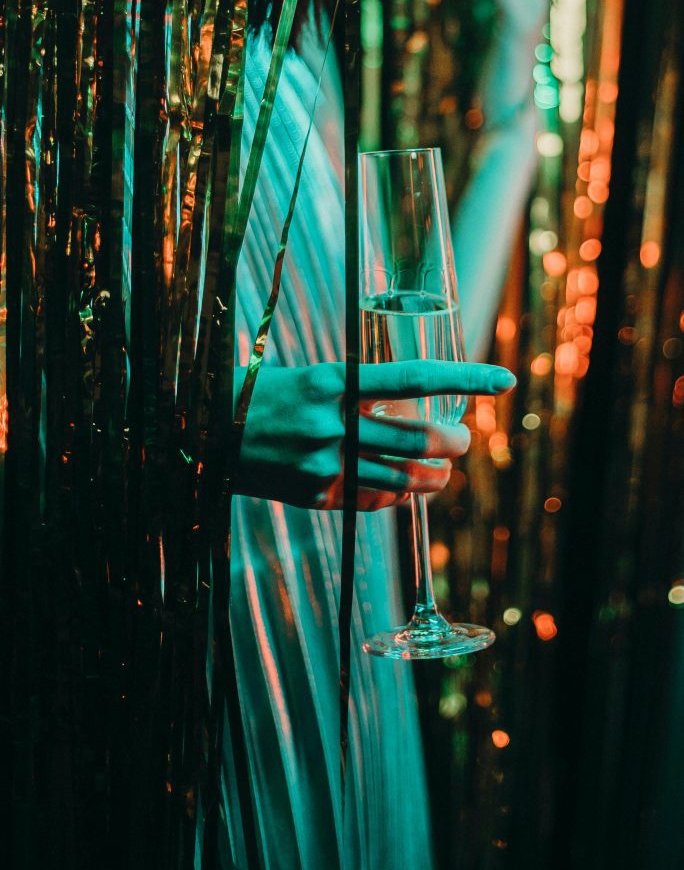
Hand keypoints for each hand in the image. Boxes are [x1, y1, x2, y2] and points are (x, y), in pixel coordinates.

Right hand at [234, 360, 515, 510]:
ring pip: (402, 477)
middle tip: (463, 439)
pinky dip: (395, 497)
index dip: (466, 378)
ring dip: (433, 477)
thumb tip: (408, 406)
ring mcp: (324, 464)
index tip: (504, 379)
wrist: (200, 434)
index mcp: (331, 380)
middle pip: (418, 437)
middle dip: (453, 441)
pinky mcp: (314, 495)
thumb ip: (356, 392)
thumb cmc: (259, 395)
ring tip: (443, 474)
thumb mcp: (308, 378)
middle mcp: (333, 423)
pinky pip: (371, 500)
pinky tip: (403, 493)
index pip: (415, 378)